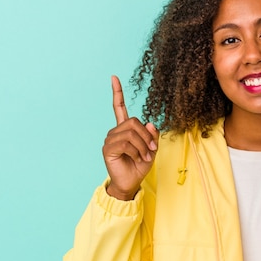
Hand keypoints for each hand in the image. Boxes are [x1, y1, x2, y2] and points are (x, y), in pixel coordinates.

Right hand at [102, 75, 158, 199]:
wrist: (131, 182)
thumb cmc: (140, 166)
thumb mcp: (152, 149)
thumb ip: (152, 136)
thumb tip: (150, 123)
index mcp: (125, 129)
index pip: (119, 108)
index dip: (118, 93)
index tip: (114, 77)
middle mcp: (115, 132)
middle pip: (134, 122)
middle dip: (147, 136)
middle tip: (152, 150)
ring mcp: (110, 140)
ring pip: (132, 133)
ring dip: (143, 146)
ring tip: (145, 157)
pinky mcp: (108, 149)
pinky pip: (126, 143)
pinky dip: (137, 151)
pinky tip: (137, 158)